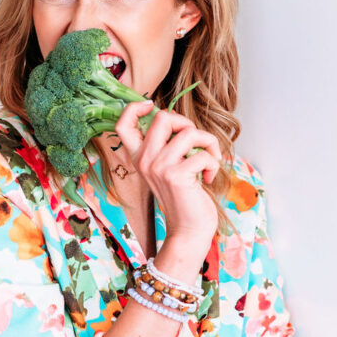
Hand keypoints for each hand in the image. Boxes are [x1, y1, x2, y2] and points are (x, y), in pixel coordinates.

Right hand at [115, 100, 221, 244]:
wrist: (189, 230)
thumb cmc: (185, 198)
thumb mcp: (169, 168)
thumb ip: (167, 146)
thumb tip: (177, 120)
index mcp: (139, 157)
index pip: (123, 125)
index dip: (134, 108)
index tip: (149, 105)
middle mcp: (144, 160)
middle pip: (163, 117)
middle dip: (188, 124)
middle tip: (196, 144)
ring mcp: (158, 167)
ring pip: (189, 132)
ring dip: (209, 144)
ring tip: (210, 161)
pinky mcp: (176, 176)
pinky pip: (203, 154)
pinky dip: (214, 163)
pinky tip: (208, 178)